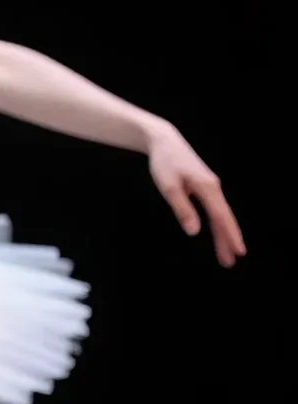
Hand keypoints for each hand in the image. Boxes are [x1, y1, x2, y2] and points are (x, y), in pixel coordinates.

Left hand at [146, 124, 242, 266]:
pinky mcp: (205, 187)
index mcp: (207, 188)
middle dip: (228, 240)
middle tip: (232, 262)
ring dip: (222, 235)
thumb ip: (182, 209)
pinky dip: (217, 224)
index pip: (221, 217)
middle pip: (223, 219)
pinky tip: (218, 234)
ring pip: (220, 215)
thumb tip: (194, 232)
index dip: (230, 235)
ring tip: (225, 255)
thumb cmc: (164, 163)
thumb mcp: (169, 187)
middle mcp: (213, 188)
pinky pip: (214, 209)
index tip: (239, 251)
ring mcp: (210, 187)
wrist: (165, 141)